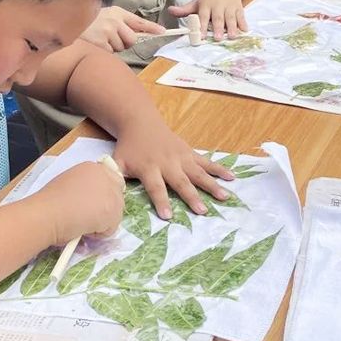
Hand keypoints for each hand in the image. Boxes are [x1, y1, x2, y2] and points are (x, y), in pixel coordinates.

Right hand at [34, 161, 124, 243]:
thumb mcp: (70, 183)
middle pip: (118, 195)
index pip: (112, 179)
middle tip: (87, 215)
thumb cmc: (51, 201)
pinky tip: (84, 228)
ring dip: (101, 221)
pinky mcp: (113, 213)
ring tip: (81, 222)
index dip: (104, 194)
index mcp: (93, 168)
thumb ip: (86, 186)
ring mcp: (112, 195)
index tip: (93, 203)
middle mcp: (106, 177)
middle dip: (106, 208)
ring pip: (115, 213)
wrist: (47, 213)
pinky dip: (98, 233)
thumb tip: (92, 199)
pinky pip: (111, 228)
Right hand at [81, 7, 165, 51]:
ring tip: (100, 39)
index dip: (151, 28)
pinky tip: (96, 44)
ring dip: (113, 47)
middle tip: (111, 38)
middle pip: (132, 40)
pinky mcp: (101, 43)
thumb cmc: (89, 22)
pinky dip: (105, 52)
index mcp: (117, 13)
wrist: (67, 23)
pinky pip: (111, 53)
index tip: (163, 31)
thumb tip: (137, 35)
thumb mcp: (106, 16)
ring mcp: (107, 32)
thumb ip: (122, 23)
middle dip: (125, 42)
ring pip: (121, 48)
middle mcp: (114, 21)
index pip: (138, 21)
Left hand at [112, 124, 234, 219]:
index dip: (161, 201)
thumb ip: (113, 176)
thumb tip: (109, 193)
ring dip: (212, 185)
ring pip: (198, 173)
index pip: (156, 187)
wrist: (141, 123)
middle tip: (202, 211)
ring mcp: (182, 157)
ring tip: (225, 197)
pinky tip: (232, 178)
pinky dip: (219, 169)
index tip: (168, 216)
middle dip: (192, 197)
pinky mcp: (190, 153)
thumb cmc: (129, 148)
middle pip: (181, 182)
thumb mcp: (117, 161)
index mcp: (149, 168)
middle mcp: (168, 163)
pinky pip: (206, 162)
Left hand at [171, 0, 246, 40]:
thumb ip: (184, 10)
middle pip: (218, 17)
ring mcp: (229, 6)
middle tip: (218, 38)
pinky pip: (241, 16)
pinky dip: (243, 23)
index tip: (201, 36)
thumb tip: (170, 11)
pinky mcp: (239, 8)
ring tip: (232, 36)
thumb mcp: (197, 2)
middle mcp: (218, 5)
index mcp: (206, 4)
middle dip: (218, 28)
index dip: (202, 26)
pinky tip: (244, 31)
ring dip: (232, 27)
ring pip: (230, 17)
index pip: (203, 16)